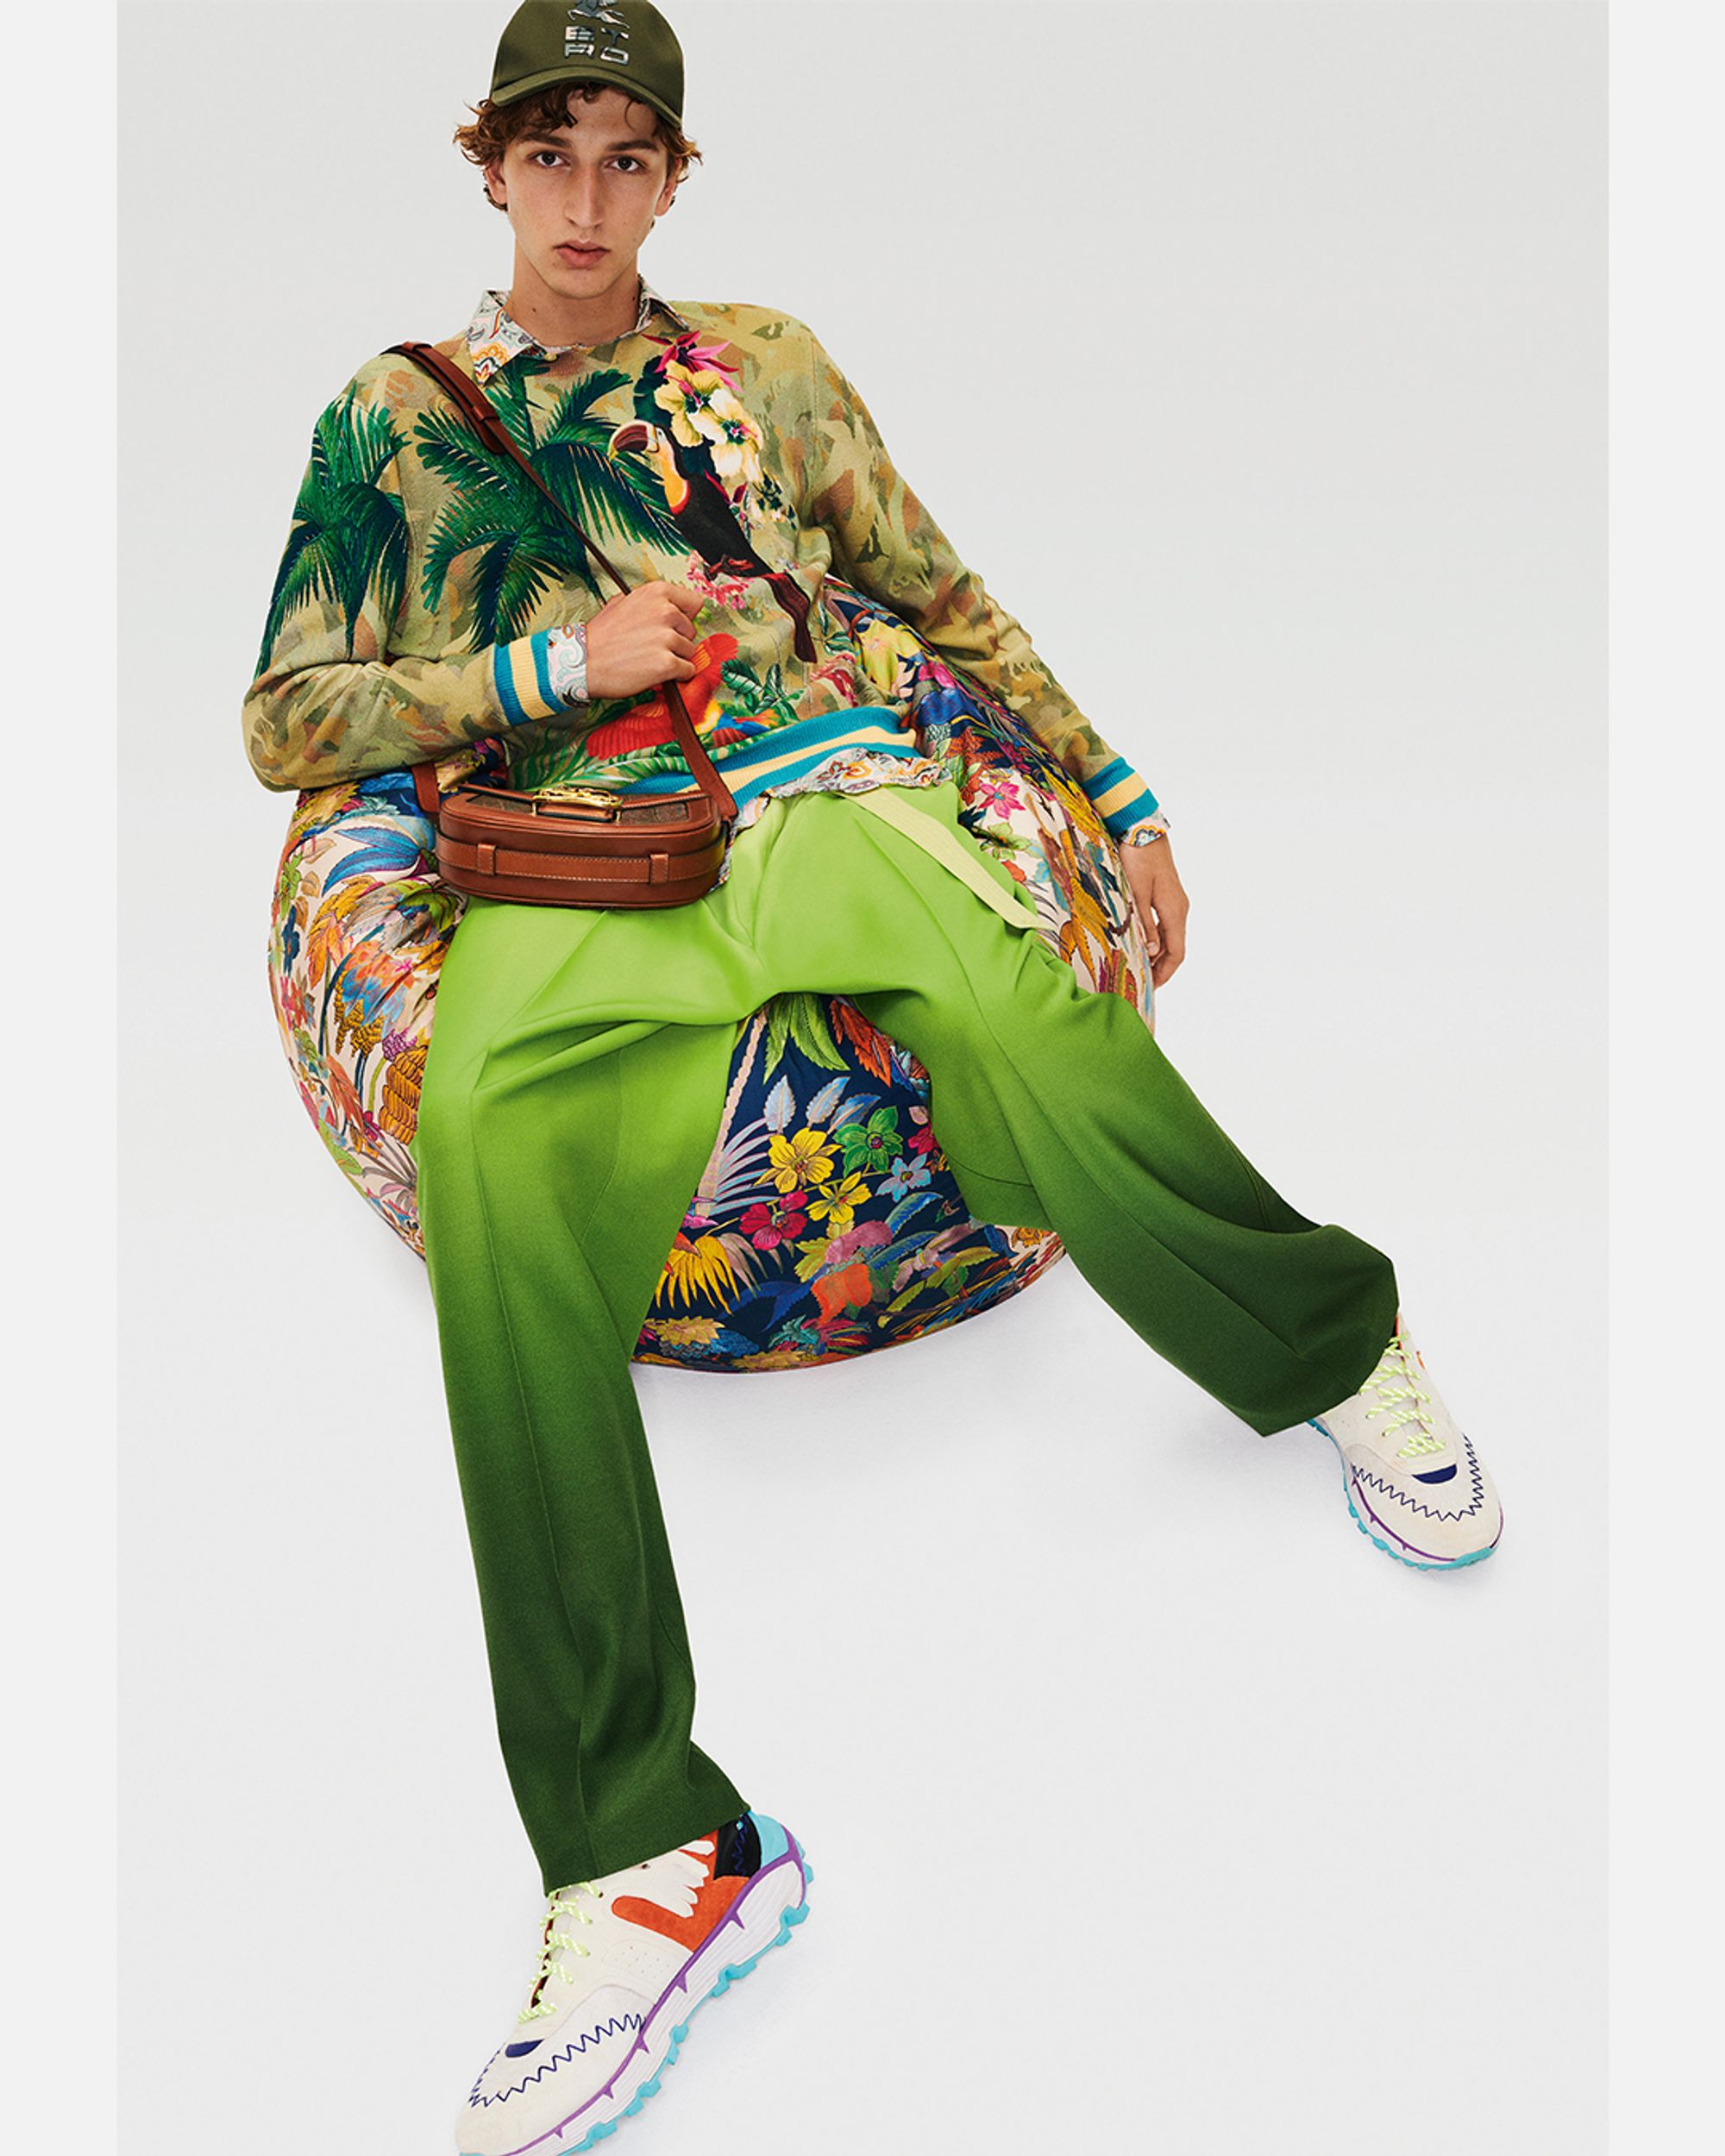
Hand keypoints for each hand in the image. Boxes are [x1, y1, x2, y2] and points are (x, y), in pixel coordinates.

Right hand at [585, 581, 704, 699]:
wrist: (582, 662)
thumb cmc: (600, 636)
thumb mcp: (621, 602)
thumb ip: (649, 602)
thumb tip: (669, 606)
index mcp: (656, 593)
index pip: (694, 603)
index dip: (684, 617)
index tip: (674, 625)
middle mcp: (665, 612)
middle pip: (691, 630)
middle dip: (677, 640)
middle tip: (652, 646)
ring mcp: (667, 638)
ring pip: (689, 652)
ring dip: (675, 658)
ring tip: (649, 659)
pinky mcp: (667, 664)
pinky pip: (687, 671)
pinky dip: (676, 675)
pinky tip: (655, 672)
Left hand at [1120, 836, 1188, 987]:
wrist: (1142, 830)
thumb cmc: (1137, 858)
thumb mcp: (1136, 893)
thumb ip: (1144, 923)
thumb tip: (1152, 951)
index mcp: (1174, 912)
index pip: (1176, 952)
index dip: (1165, 973)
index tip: (1152, 988)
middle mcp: (1179, 909)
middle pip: (1175, 947)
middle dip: (1160, 967)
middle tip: (1142, 982)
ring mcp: (1174, 902)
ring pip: (1170, 937)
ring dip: (1157, 954)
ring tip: (1139, 966)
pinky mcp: (1167, 895)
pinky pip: (1165, 924)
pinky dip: (1156, 939)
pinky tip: (1141, 943)